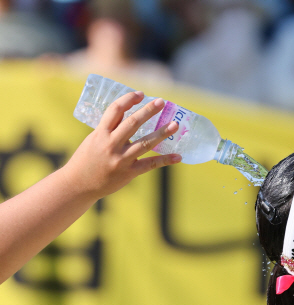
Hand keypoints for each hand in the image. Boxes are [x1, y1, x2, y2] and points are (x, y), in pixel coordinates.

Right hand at [62, 91, 180, 198]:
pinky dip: (165, 160)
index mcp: (100, 133)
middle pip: (133, 123)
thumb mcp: (94, 139)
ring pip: (145, 143)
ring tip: (175, 125)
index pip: (115, 110)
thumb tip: (130, 115)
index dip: (129, 99)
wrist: (79, 184)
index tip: (141, 94)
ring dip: (162, 133)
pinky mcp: (129, 173)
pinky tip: (178, 156)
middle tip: (161, 102)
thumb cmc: (87, 159)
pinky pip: (150, 164)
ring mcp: (121, 159)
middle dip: (148, 111)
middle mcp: (111, 144)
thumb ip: (110, 129)